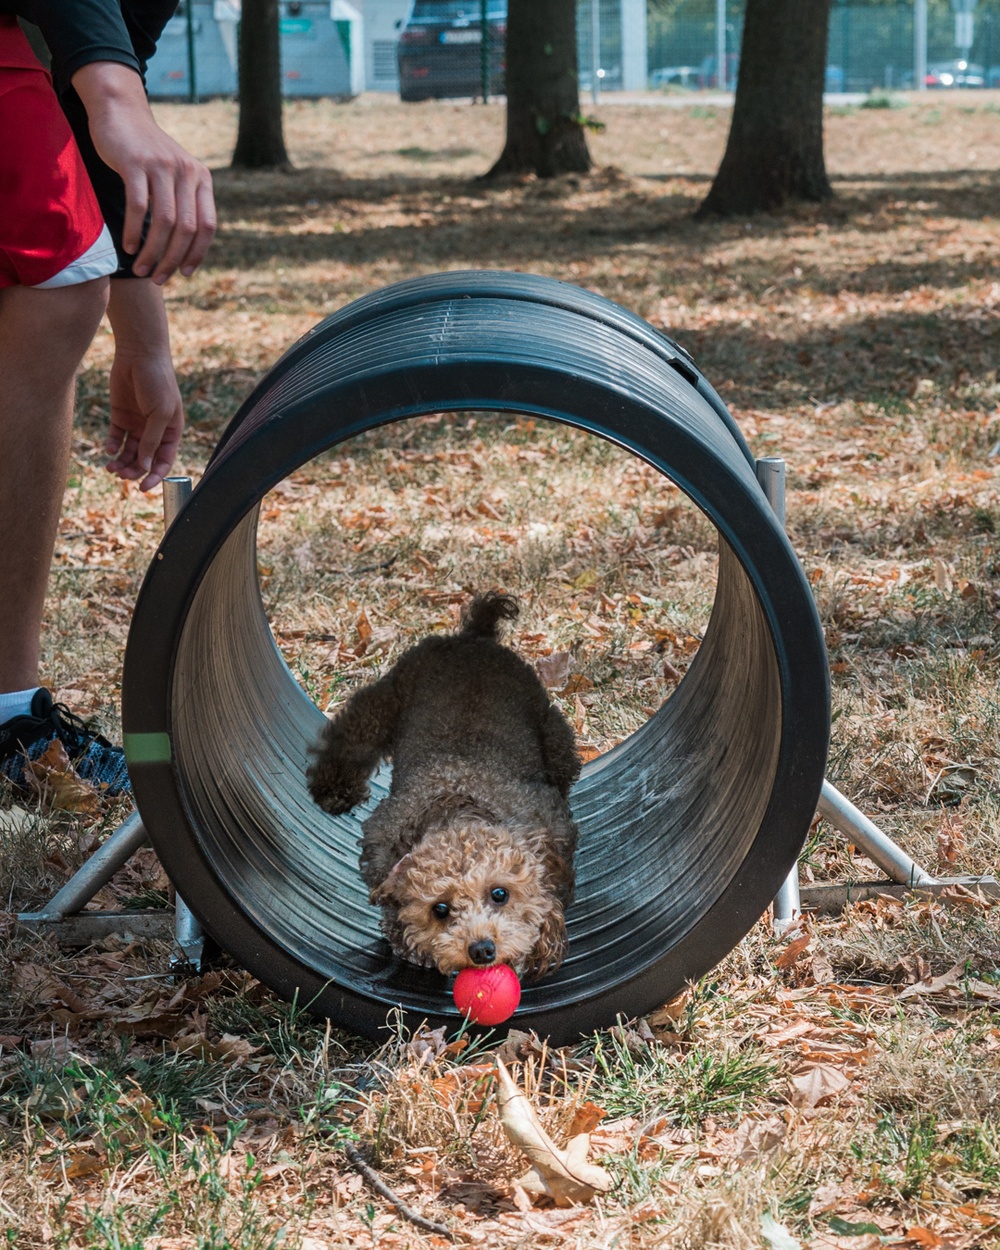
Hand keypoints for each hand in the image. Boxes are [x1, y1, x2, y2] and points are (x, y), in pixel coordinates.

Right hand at [72, 62, 215, 283]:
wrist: (121, 112)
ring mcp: (162, 167)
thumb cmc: (147, 153)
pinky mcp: (136, 163)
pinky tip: (128, 246)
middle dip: (172, 259)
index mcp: (201, 178)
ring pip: (164, 222)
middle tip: (158, 278)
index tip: (184, 274)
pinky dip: (133, 230)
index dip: (197, 254)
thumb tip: (186, 250)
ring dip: (152, 251)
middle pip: (186, 229)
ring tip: (140, 268)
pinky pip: (138, 206)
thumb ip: (185, 203)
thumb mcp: (175, 175)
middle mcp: (187, 172)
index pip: (207, 226)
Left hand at [104, 281, 183, 491]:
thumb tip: (146, 467)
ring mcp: (137, 424)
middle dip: (134, 470)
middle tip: (121, 476)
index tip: (143, 488)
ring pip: (129, 452)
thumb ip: (152, 440)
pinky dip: (111, 446)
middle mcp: (154, 431)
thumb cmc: (157, 381)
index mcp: (171, 431)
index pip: (164, 461)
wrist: (139, 354)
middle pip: (144, 460)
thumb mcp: (159, 413)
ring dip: (121, 462)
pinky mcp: (120, 416)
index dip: (155, 476)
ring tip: (110, 467)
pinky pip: (115, 438)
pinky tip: (109, 449)